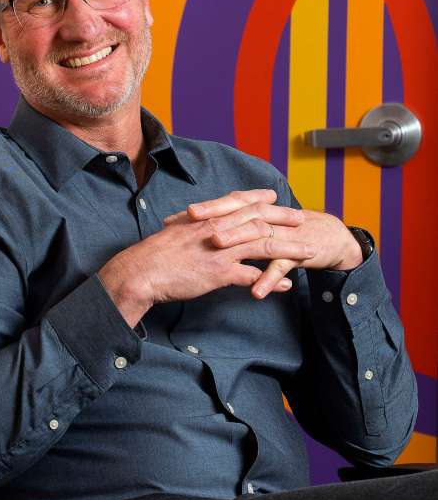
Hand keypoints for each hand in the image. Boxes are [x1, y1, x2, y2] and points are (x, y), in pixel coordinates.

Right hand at [98, 189, 315, 326]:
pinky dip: (272, 280)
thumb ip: (192, 226)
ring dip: (289, 247)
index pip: (239, 202)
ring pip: (263, 245)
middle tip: (302, 218)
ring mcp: (220, 251)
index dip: (259, 199)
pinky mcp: (219, 273)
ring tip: (308, 251)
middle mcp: (218, 229)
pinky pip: (252, 276)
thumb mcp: (177, 231)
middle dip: (283, 218)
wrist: (143, 270)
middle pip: (258, 219)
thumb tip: (194, 221)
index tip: (274, 197)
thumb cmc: (156, 253)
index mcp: (207, 218)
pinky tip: (287, 285)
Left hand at [186, 196, 362, 298]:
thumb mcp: (257, 231)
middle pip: (235, 215)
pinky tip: (257, 292)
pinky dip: (269, 279)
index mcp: (253, 214)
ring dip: (235, 242)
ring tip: (215, 247)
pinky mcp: (297, 253)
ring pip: (256, 237)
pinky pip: (281, 267)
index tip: (173, 216)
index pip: (223, 207)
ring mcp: (280, 235)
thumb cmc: (287, 234)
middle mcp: (264, 220)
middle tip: (188, 220)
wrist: (327, 238)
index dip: (200, 210)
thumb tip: (202, 234)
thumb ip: (235, 230)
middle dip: (212, 217)